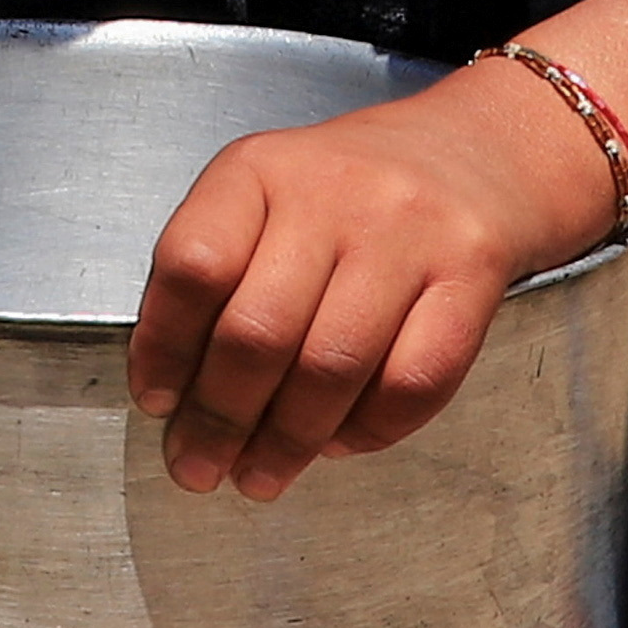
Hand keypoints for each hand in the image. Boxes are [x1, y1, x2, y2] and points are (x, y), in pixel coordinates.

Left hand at [128, 61, 622, 495]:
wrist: (467, 154)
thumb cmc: (342, 194)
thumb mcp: (261, 199)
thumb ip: (215, 279)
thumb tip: (174, 395)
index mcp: (257, 169)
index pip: (192, 265)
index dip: (164, 348)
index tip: (156, 403)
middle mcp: (330, 192)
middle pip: (259, 330)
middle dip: (219, 419)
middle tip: (200, 467)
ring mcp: (408, 233)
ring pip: (333, 366)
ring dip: (287, 441)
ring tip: (262, 474)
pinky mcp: (471, 276)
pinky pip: (414, 382)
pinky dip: (368, 431)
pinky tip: (338, 443)